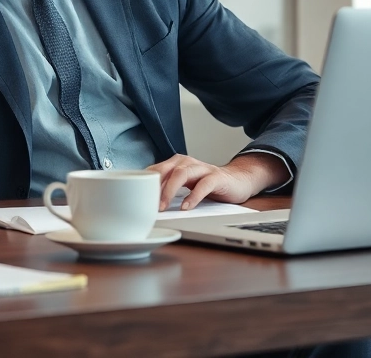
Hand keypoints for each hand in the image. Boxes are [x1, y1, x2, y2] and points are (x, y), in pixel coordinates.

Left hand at [147, 153, 287, 210]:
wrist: (237, 181)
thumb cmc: (206, 185)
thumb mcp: (184, 186)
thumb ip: (167, 189)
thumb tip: (144, 204)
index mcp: (176, 163)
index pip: (154, 171)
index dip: (143, 183)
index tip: (133, 199)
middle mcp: (187, 162)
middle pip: (165, 170)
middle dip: (153, 187)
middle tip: (145, 204)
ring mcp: (202, 168)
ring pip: (182, 174)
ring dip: (169, 190)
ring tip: (162, 206)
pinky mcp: (216, 177)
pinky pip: (203, 185)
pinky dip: (193, 196)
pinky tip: (186, 207)